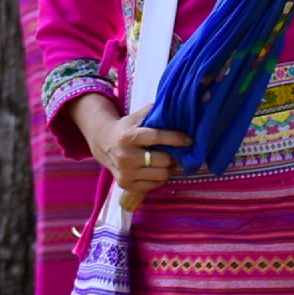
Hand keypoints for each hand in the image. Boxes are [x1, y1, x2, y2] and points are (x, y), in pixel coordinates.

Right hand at [74, 97, 192, 207]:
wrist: (104, 144)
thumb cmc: (126, 129)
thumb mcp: (137, 117)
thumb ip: (155, 112)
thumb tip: (178, 109)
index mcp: (128, 136)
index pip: (158, 137)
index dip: (177, 139)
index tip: (189, 140)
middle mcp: (125, 156)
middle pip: (163, 160)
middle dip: (175, 156)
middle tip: (179, 152)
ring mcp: (125, 172)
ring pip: (161, 174)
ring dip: (170, 168)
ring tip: (171, 161)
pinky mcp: (126, 184)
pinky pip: (154, 185)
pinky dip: (161, 177)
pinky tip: (159, 169)